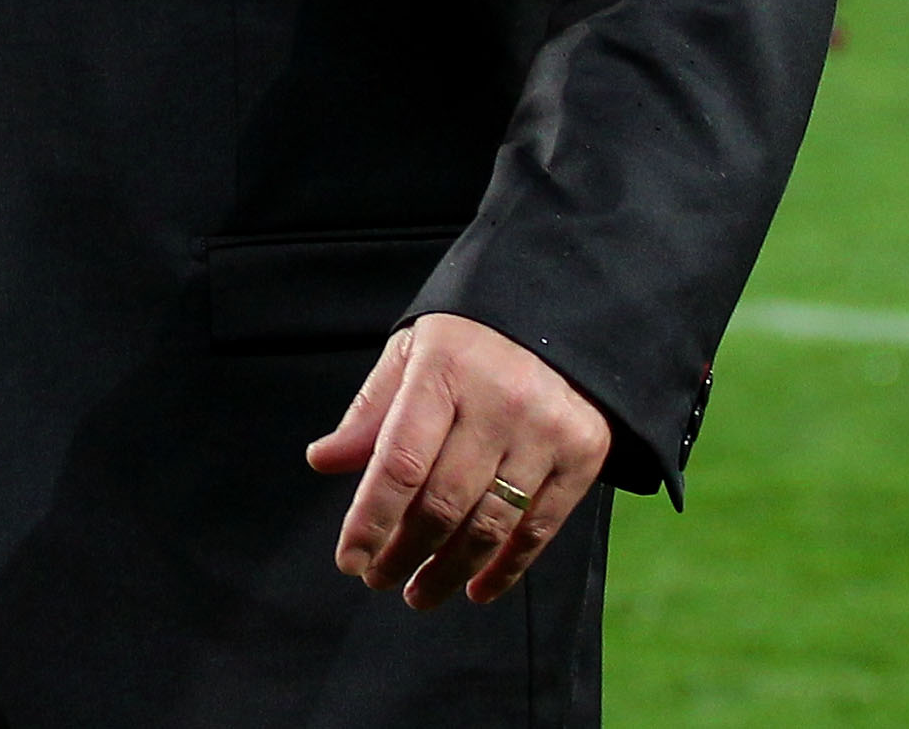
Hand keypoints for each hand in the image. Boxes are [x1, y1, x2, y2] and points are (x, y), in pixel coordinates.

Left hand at [307, 313, 613, 608]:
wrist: (558, 316)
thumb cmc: (467, 341)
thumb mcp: (410, 356)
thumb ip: (370, 413)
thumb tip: (323, 461)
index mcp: (444, 371)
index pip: (400, 463)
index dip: (372, 519)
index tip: (349, 560)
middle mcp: (499, 404)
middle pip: (444, 502)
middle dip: (405, 551)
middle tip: (377, 579)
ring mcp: (547, 432)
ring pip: (491, 524)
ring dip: (450, 570)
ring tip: (419, 593)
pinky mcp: (585, 455)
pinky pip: (540, 527)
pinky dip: (507, 567)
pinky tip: (476, 588)